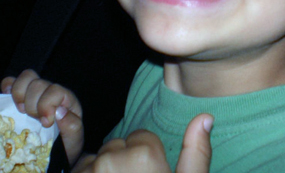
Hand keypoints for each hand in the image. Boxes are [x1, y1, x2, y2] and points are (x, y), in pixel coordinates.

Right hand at [1, 69, 83, 165]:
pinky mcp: (20, 96)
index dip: (46, 105)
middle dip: (32, 104)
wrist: (56, 151)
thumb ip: (72, 125)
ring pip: (26, 77)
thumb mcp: (74, 139)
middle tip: (34, 119)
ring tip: (21, 111)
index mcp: (67, 99)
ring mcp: (35, 92)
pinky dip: (8, 86)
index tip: (45, 123)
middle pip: (38, 83)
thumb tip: (60, 111)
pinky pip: (11, 82)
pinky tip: (7, 99)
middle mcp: (51, 92)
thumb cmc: (66, 144)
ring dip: (19, 94)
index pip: (55, 90)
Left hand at [73, 113, 212, 172]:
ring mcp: (89, 171)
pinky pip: (79, 170)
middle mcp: (111, 159)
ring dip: (104, 172)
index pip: (142, 138)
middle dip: (124, 163)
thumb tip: (205, 117)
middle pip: (118, 146)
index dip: (148, 158)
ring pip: (97, 160)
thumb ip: (197, 153)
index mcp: (143, 156)